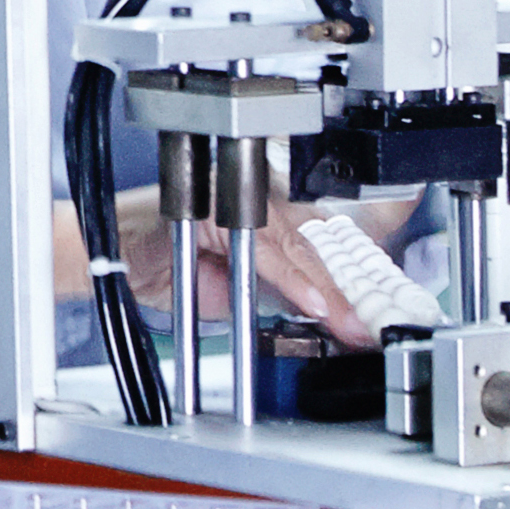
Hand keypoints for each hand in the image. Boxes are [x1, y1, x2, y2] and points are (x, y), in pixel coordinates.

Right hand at [73, 190, 384, 349]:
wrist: (109, 257)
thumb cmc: (167, 266)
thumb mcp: (240, 287)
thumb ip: (286, 291)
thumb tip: (335, 309)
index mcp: (269, 201)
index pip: (332, 222)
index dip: (374, 242)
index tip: (399, 288)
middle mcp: (257, 187)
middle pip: (325, 232)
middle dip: (359, 280)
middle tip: (385, 318)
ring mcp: (235, 191)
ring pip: (302, 238)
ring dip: (332, 287)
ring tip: (354, 321)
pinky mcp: (215, 206)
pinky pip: (265, 246)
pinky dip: (294, 279)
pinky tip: (317, 303)